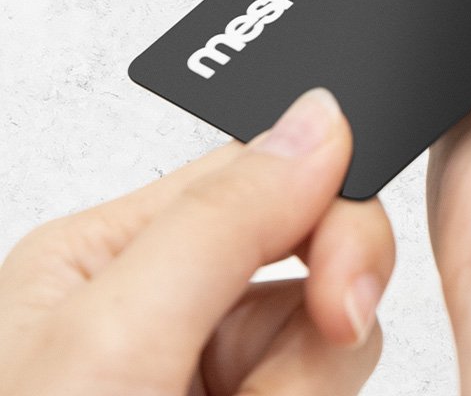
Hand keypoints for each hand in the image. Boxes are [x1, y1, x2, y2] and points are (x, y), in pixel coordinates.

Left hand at [0, 89, 391, 395]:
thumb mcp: (112, 346)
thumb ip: (223, 221)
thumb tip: (322, 116)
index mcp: (109, 254)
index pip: (265, 173)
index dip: (331, 215)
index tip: (349, 290)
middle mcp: (158, 310)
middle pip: (312, 253)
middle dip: (324, 317)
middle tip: (280, 390)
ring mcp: (202, 376)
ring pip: (330, 333)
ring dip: (308, 386)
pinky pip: (324, 385)